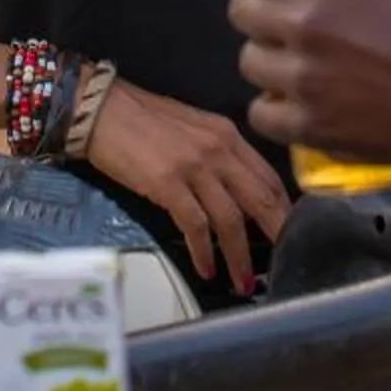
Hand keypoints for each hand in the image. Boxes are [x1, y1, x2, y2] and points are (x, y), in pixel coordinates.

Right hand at [86, 80, 290, 296]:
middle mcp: (218, 149)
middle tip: (283, 263)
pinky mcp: (168, 184)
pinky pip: (196, 226)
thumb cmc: (144, 119)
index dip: (283, 209)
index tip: (289, 234)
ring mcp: (194, 166)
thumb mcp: (195, 128)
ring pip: (231, 219)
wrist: (102, 109)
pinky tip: (206, 268)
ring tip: (242, 281)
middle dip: (275, 235)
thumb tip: (239, 190)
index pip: (268, 177)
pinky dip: (204, 252)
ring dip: (239, 256)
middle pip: (260, 199)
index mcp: (228, 134)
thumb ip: (220, 154)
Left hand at [228, 0, 390, 185]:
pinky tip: (305, 103)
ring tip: (302, 63)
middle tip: (291, 19)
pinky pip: (263, 114)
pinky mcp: (315, 129)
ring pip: (249, 62)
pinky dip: (278, 108)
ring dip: (271, 59)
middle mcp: (309, 19)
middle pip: (241, 9)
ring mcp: (307, 79)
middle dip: (263, 9)